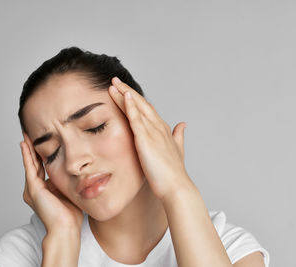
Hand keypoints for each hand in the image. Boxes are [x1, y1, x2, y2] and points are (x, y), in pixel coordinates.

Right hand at [20, 132, 83, 232]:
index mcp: (44, 190)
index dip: (43, 155)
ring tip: (26, 134)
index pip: (42, 167)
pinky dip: (26, 155)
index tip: (46, 142)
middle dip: (33, 148)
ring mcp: (32, 188)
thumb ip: (68, 181)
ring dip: (28, 148)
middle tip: (31, 134)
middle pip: (34, 163)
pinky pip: (29, 167)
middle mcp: (35, 189)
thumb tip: (77, 171)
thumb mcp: (70, 192)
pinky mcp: (33, 188)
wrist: (66, 228)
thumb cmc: (71, 216)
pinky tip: (24, 144)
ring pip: (30, 163)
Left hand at [108, 77, 193, 200]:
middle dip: (127, 90)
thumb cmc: (173, 173)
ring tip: (113, 83)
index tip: (125, 91)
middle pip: (141, 103)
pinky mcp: (146, 139)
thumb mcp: (177, 150)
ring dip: (125, 94)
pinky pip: (136, 119)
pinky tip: (124, 96)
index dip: (136, 99)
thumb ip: (178, 136)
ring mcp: (153, 132)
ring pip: (137, 107)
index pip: (147, 109)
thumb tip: (182, 125)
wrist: (176, 187)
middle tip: (115, 79)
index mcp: (163, 130)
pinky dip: (131, 106)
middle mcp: (158, 127)